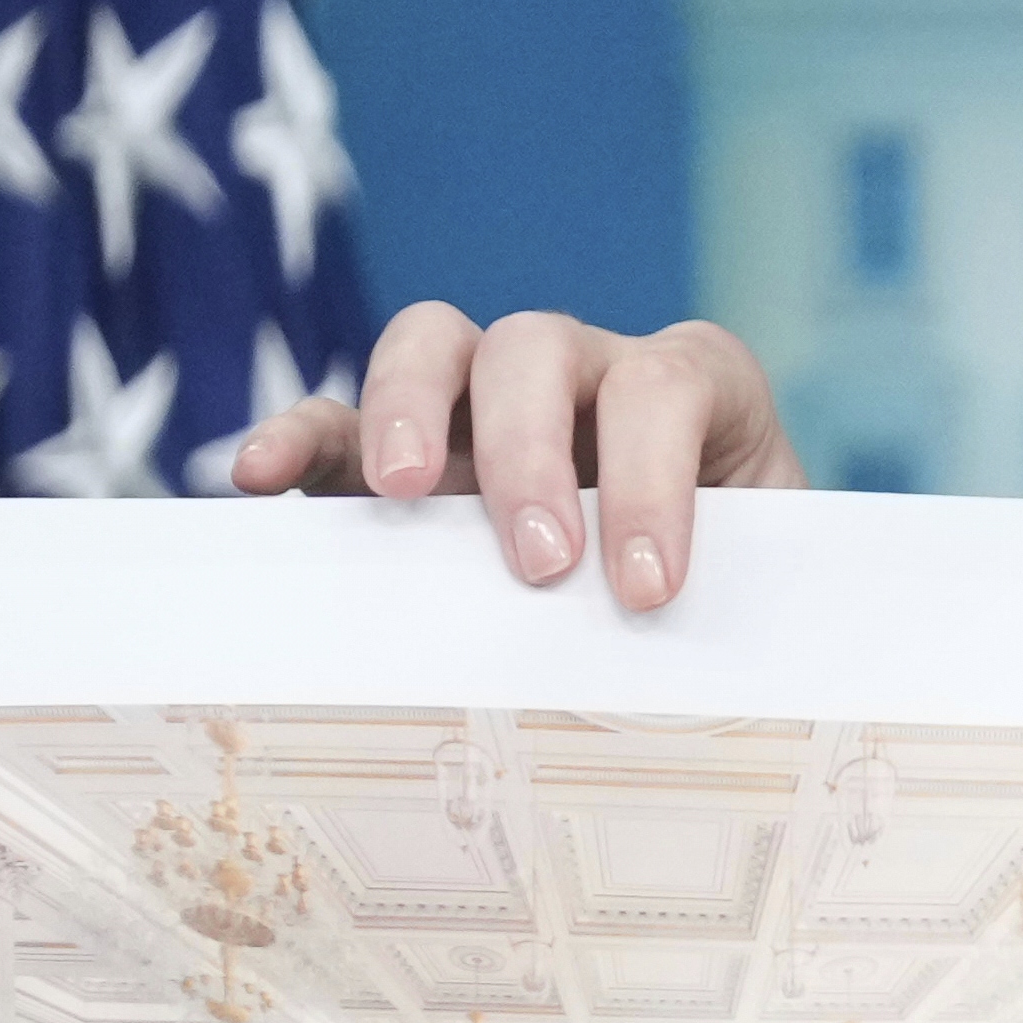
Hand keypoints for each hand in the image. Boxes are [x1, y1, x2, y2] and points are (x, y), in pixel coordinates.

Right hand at [221, 302, 802, 611]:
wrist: (710, 592)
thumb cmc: (739, 586)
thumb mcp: (761, 580)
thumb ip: (735, 593)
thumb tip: (709, 679)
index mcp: (692, 386)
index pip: (666, 389)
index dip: (653, 481)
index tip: (648, 590)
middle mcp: (585, 368)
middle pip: (535, 346)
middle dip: (529, 449)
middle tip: (539, 561)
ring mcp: (485, 398)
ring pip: (433, 343)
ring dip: (408, 408)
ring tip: (403, 493)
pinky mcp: (404, 445)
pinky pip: (339, 417)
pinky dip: (299, 435)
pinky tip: (261, 479)